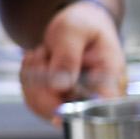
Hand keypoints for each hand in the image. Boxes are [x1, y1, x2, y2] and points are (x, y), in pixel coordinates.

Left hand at [20, 0, 127, 120]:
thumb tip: (59, 86)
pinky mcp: (60, 101)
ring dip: (33, 79)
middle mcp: (97, 97)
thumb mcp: (73, 31)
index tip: (57, 111)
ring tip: (42, 53)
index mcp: (111, 79)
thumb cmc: (83, 24)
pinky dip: (28, 81)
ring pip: (43, 107)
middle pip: (64, 111)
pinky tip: (37, 61)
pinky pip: (34, 101)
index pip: (101, 108)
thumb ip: (68, 55)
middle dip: (42, 84)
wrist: (79, 23)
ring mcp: (78, 101)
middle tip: (41, 54)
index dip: (79, 115)